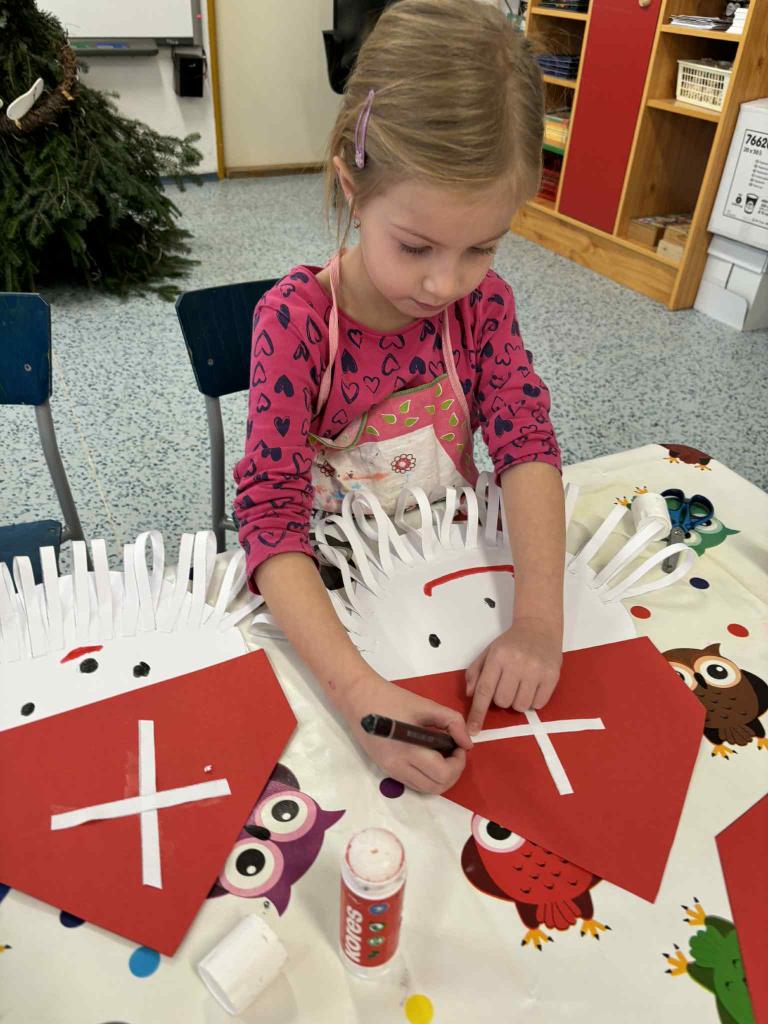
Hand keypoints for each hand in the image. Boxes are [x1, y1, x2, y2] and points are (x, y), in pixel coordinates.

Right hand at [339, 671, 471, 794]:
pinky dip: (428, 776)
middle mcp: (398, 767)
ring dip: (441, 777)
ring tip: (443, 755)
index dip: (458, 763)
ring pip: (426, 789)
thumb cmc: (392, 699)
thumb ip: (452, 721)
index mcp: (408, 750)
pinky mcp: (386, 770)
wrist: (358, 698)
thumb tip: (467, 743)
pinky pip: (414, 783)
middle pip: (436, 787)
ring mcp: (390, 771)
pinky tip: (429, 757)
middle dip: (453, 772)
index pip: (443, 773)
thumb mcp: (426, 705)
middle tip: (454, 751)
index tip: (459, 745)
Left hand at [465, 617, 562, 734]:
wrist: (539, 627)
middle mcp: (517, 663)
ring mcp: (536, 670)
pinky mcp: (552, 676)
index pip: (485, 690)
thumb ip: (475, 672)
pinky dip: (533, 700)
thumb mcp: (488, 652)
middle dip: (502, 699)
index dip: (477, 713)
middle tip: (508, 685)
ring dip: (518, 701)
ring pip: (520, 706)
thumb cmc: (511, 642)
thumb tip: (470, 695)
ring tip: (521, 685)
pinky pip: (538, 704)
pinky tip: (533, 686)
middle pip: (503, 701)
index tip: (473, 730)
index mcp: (498, 657)